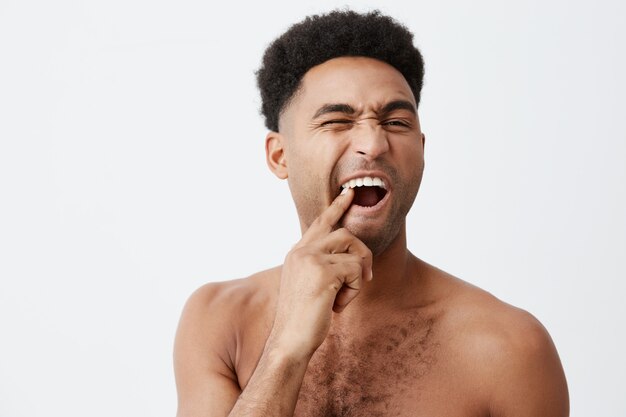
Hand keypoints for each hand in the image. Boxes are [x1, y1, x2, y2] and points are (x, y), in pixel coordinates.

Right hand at [268, 188, 373, 357]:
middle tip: (367, 276)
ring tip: (345, 296)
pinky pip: (356, 271)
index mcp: (297, 253)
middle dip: (363, 253)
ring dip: (358, 277)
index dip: (337, 207)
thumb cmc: (303, 319)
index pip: (320, 222)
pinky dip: (354, 291)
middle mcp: (302, 251)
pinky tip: (338, 305)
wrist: (289, 340)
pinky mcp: (323, 271)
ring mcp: (310, 259)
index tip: (349, 193)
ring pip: (354, 251)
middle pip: (345, 233)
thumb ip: (323, 267)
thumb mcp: (310, 285)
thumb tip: (351, 259)